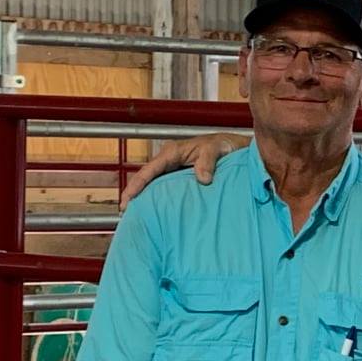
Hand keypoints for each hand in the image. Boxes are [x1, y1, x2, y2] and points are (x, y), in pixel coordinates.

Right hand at [121, 133, 247, 207]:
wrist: (236, 147)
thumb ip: (207, 162)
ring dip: (145, 198)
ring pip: (154, 185)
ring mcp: (174, 170)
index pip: (148, 171)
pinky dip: (158, 199)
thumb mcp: (216, 150)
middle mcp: (169, 161)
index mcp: (172, 152)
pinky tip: (157, 212)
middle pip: (146, 179)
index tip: (127, 200)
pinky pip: (166, 189)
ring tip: (136, 215)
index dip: (136, 186)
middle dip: (134, 194)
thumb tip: (203, 180)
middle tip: (125, 213)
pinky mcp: (181, 178)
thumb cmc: (224, 144)